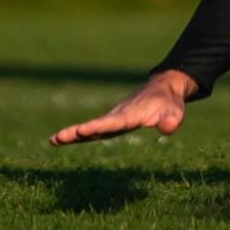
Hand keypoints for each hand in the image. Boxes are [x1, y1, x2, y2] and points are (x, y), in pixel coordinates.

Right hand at [48, 69, 196, 145]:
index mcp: (131, 114)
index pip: (113, 123)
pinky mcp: (112, 123)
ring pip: (92, 128)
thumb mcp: (176, 111)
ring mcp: (113, 119)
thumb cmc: (169, 102)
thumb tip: (169, 128)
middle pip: (96, 126)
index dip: (98, 127)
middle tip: (57, 138)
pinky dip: (79, 135)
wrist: (162, 89)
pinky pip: (94, 130)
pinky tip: (62, 139)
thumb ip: (172, 119)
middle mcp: (118, 116)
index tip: (82, 130)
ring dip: (73, 135)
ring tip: (53, 140)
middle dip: (77, 132)